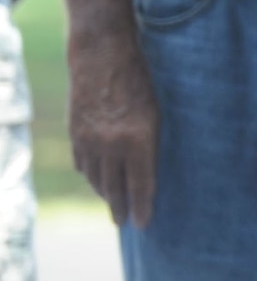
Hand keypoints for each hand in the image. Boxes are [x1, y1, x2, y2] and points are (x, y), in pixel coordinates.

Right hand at [68, 29, 159, 227]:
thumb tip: (147, 169)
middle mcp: (112, 144)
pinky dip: (90, 174)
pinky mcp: (75, 133)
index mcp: (139, 139)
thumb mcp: (156, 111)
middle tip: (124, 224)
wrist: (102, 55)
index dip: (143, 206)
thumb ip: (150, 142)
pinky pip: (82, 162)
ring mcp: (90, 140)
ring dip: (104, 193)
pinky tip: (95, 180)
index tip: (143, 224)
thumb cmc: (140, 80)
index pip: (142, 183)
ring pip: (96, 177)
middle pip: (115, 187)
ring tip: (113, 205)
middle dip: (121, 207)